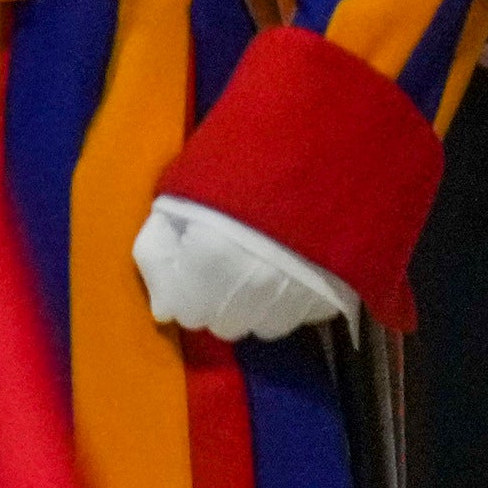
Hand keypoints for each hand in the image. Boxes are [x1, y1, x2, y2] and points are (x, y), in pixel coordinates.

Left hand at [130, 195, 358, 344]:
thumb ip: (156, 255)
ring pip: (263, 326)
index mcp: (210, 264)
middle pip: (225, 325)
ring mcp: (296, 299)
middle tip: (227, 266)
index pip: (186, 314)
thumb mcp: (179, 201)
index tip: (195, 267)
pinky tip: (291, 272)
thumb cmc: (238, 173)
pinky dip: (292, 302)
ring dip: (256, 306)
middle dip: (218, 303)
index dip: (186, 292)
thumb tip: (162, 311)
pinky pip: (300, 318)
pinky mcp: (332, 299)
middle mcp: (253, 291)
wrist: (323, 161)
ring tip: (261, 268)